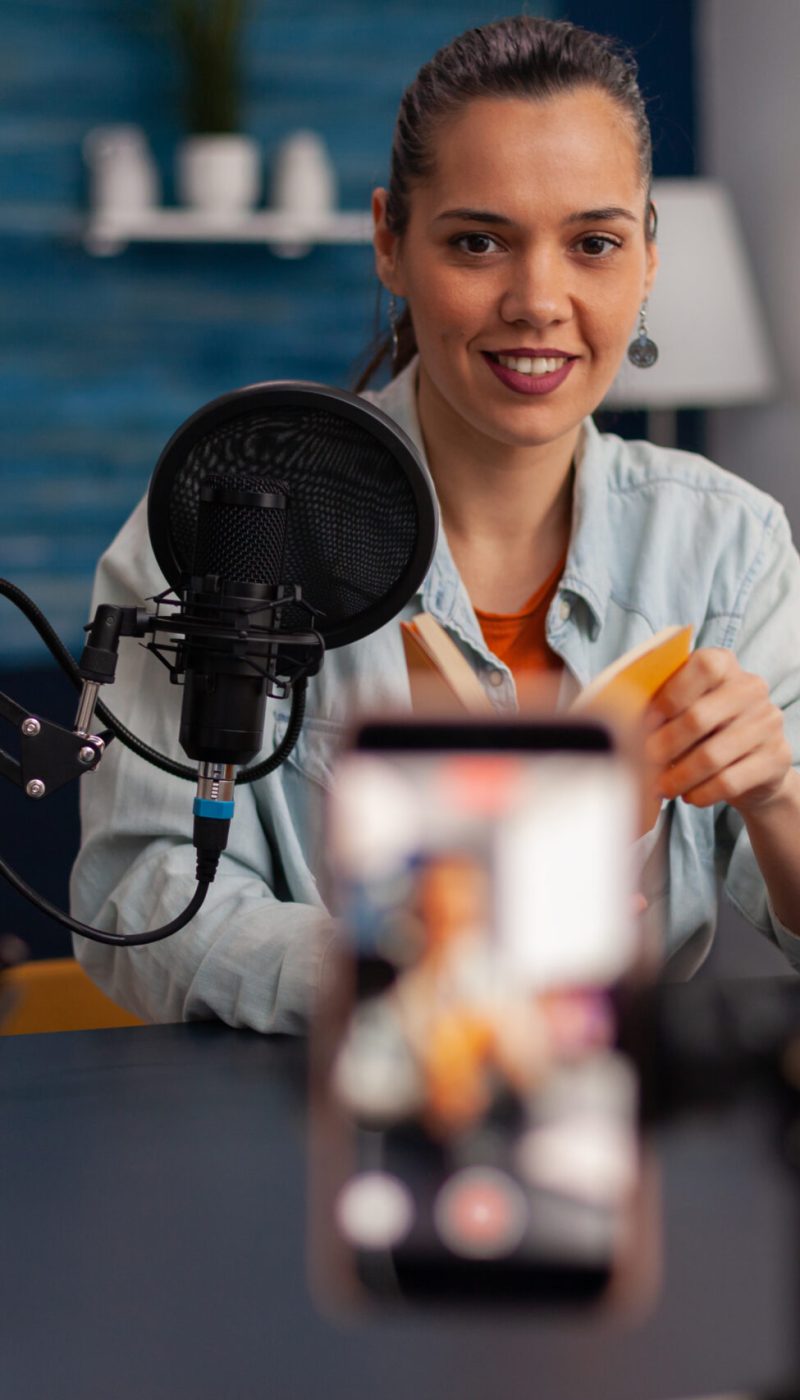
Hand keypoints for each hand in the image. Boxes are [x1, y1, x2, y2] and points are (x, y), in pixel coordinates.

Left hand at [645, 647, 792, 814]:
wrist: (754, 764)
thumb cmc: (707, 730)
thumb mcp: (687, 708)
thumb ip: (661, 706)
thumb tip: (624, 726)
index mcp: (725, 664)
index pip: (702, 667)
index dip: (670, 695)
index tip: (646, 722)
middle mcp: (751, 688)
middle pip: (699, 717)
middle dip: (664, 745)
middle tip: (645, 763)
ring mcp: (768, 722)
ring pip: (712, 755)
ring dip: (679, 776)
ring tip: (662, 787)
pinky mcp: (776, 758)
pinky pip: (729, 781)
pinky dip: (701, 792)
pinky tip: (688, 795)